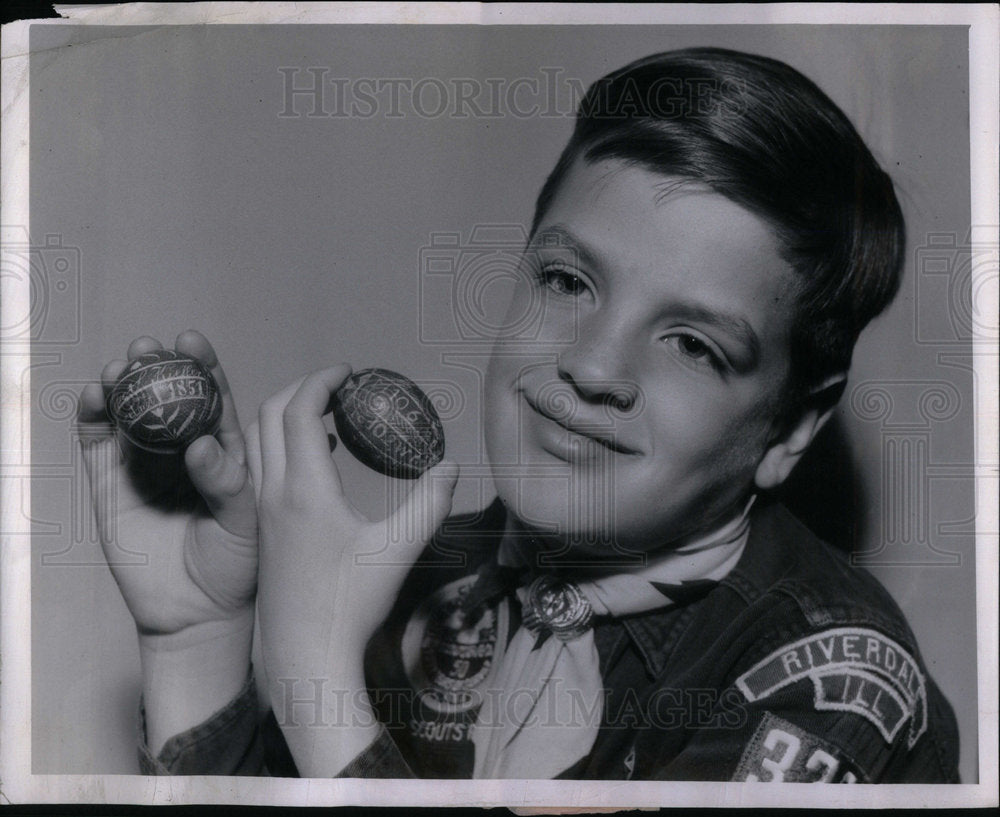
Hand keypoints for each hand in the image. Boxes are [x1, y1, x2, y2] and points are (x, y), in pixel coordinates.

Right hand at [78, 331, 258, 753]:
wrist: (198, 613)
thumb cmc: (236, 566)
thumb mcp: (244, 523)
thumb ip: (227, 483)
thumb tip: (203, 445)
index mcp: (226, 451)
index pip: (214, 399)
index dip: (203, 367)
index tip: (192, 340)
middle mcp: (183, 450)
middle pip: (166, 397)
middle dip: (156, 366)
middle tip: (149, 347)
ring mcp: (145, 466)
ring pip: (129, 414)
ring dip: (121, 384)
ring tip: (119, 367)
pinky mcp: (110, 487)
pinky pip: (97, 446)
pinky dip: (92, 418)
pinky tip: (92, 398)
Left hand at [247, 364, 457, 774]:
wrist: (304, 653)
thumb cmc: (351, 603)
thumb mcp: (399, 549)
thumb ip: (428, 503)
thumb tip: (452, 467)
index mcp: (303, 489)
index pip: (299, 412)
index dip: (321, 381)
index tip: (348, 372)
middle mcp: (272, 493)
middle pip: (268, 415)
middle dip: (299, 388)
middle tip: (336, 386)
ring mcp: (260, 512)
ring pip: (257, 441)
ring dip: (284, 415)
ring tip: (326, 413)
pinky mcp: (260, 529)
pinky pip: (259, 466)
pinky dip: (280, 444)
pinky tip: (320, 459)